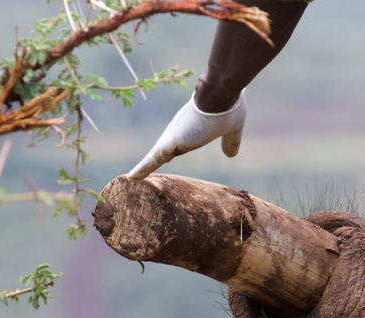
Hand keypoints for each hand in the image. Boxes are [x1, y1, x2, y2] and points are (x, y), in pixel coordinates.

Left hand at [127, 90, 245, 179]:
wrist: (220, 93)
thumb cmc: (227, 105)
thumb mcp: (233, 127)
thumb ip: (231, 140)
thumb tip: (231, 154)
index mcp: (193, 127)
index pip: (180, 141)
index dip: (172, 150)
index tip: (165, 157)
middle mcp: (179, 130)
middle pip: (165, 149)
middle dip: (153, 160)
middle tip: (140, 171)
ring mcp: (173, 137)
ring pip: (156, 156)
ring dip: (144, 168)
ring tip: (132, 177)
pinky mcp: (169, 144)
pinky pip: (152, 160)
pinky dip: (142, 169)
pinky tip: (131, 178)